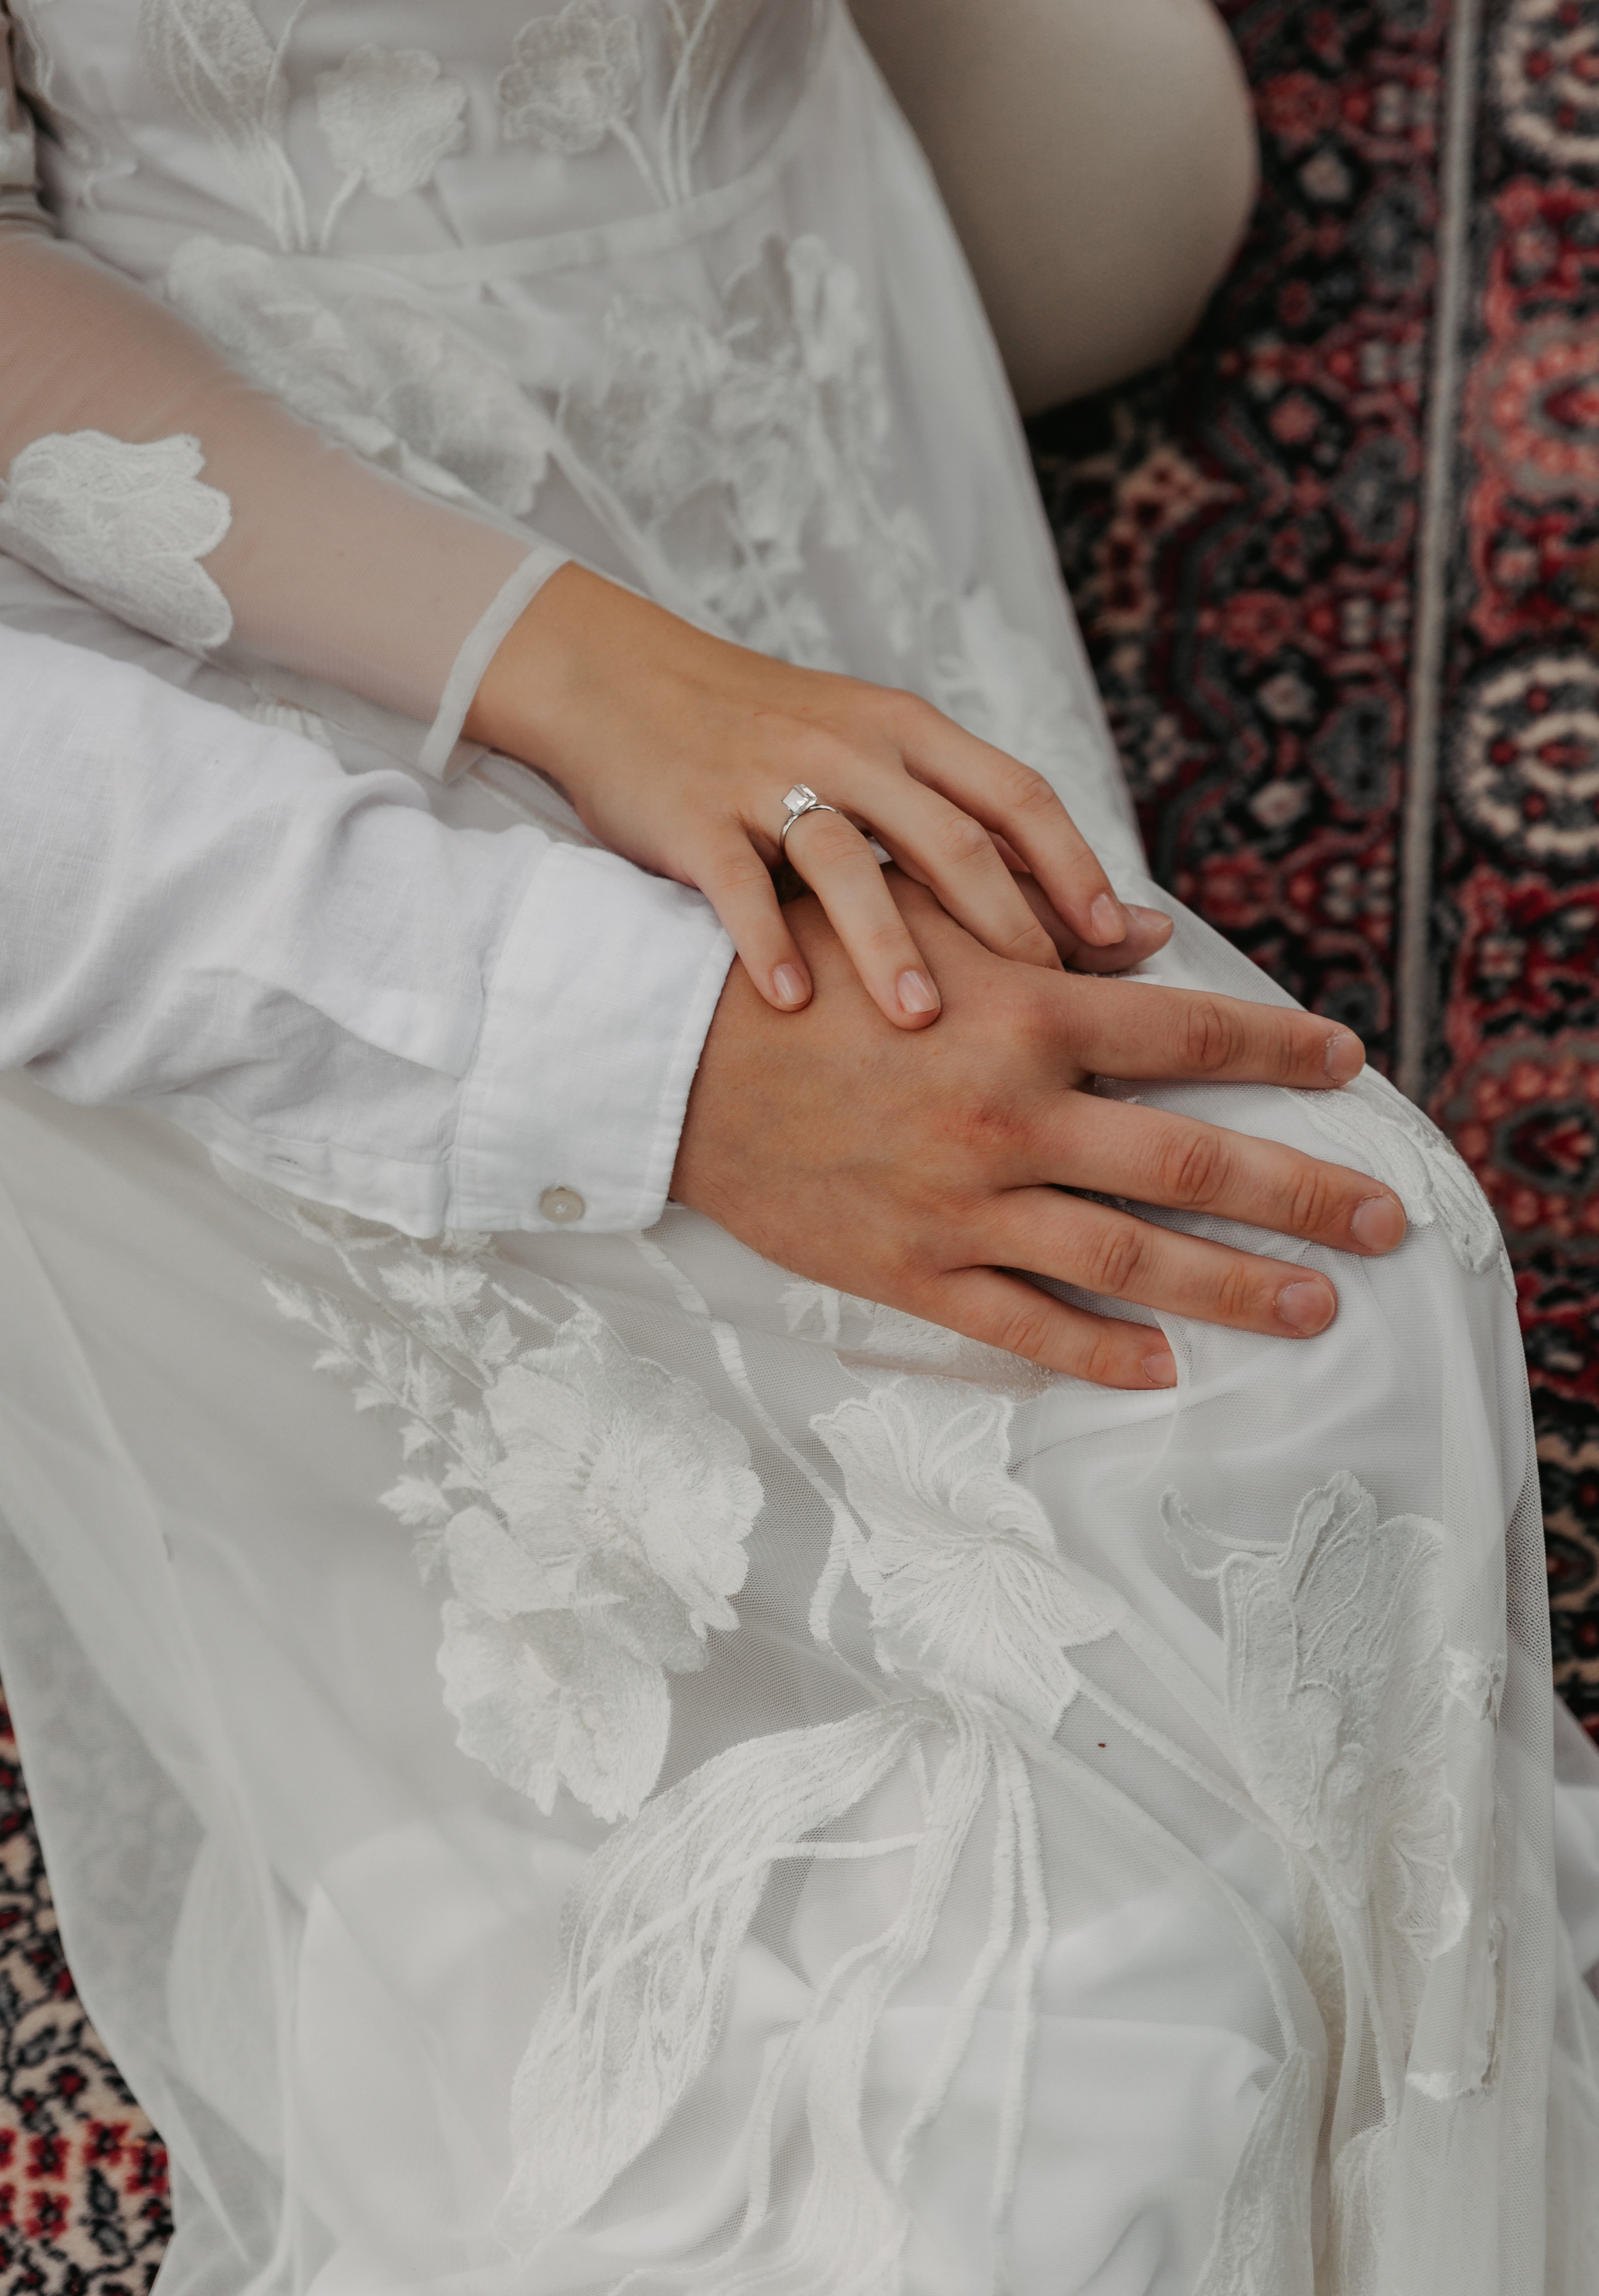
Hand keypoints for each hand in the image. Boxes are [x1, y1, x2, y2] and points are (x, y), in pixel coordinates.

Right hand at [465, 564, 1170, 1029]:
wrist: (620, 680)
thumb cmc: (765, 737)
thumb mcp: (872, 751)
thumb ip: (962, 815)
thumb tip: (1081, 906)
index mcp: (906, 732)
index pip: (1014, 795)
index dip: (1071, 866)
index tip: (1116, 940)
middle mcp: (849, 749)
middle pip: (947, 834)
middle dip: (1003, 920)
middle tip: (1045, 1003)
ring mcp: (768, 780)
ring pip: (845, 860)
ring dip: (888, 942)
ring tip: (921, 1019)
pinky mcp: (692, 815)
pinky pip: (736, 883)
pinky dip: (766, 942)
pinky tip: (793, 1004)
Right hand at [671, 879, 1405, 1386]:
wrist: (664, 1057)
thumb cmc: (796, 970)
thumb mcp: (918, 926)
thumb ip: (1038, 933)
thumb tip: (1152, 945)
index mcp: (1021, 1016)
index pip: (1190, 1038)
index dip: (1283, 1052)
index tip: (1349, 1067)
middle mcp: (1009, 1117)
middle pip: (1193, 1165)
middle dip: (1304, 1196)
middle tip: (1385, 1223)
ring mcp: (962, 1206)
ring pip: (1129, 1262)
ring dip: (1234, 1289)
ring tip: (1314, 1306)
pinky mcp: (908, 1272)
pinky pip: (1022, 1325)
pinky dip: (1099, 1352)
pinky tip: (1162, 1369)